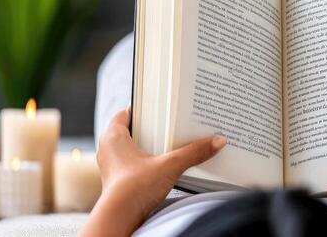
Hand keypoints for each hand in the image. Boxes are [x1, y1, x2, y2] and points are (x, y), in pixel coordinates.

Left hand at [79, 109, 225, 236]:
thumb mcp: (170, 166)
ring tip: (172, 143)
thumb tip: (217, 141)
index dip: (143, 108)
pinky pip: (134, 164)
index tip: (161, 106)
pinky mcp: (120, 181)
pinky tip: (164, 164)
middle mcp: (109, 150)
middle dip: (151, 127)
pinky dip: (148, 162)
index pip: (126, 113)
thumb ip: (194, 152)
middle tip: (172, 123)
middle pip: (132, 130)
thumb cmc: (133, 189)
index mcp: (113, 137)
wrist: (120, 219)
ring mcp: (113, 167)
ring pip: (132, 148)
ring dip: (150, 146)